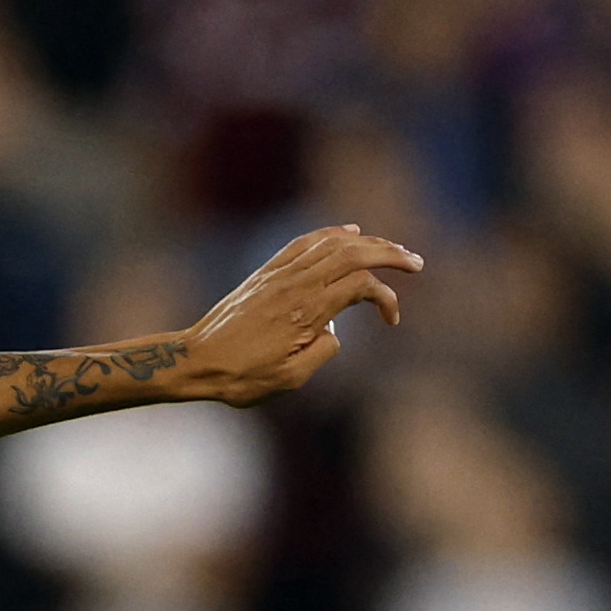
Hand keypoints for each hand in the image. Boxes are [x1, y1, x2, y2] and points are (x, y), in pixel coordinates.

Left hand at [181, 225, 424, 406]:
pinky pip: (305, 242)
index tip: (392, 320)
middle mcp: (297, 284)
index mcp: (307, 311)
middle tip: (415, 263)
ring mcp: (280, 274)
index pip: (361, 286)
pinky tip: (349, 232)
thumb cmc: (240, 377)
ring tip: (391, 248)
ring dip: (368, 241)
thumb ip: (323, 352)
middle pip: (355, 253)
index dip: (385, 298)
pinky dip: (331, 234)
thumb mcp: (290, 379)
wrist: (195, 361)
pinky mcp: (266, 273)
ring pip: (333, 243)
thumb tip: (334, 331)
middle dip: (390, 255)